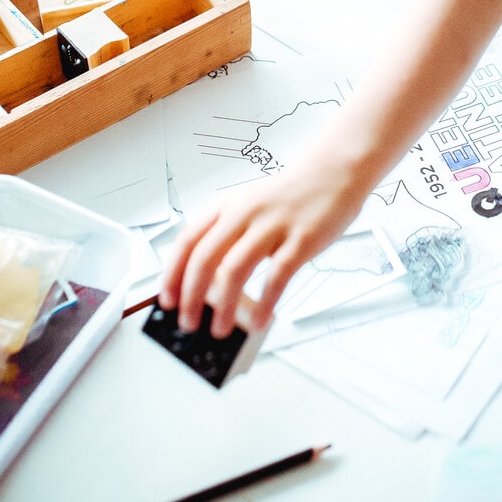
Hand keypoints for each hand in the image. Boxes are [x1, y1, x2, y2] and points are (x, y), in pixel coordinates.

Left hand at [158, 160, 366, 337]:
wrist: (335, 171)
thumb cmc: (291, 195)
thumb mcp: (250, 207)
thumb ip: (229, 238)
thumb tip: (208, 285)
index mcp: (227, 206)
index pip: (187, 241)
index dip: (172, 274)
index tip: (166, 301)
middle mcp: (244, 213)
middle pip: (204, 259)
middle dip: (191, 298)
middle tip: (188, 324)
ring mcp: (273, 226)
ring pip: (234, 270)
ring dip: (222, 307)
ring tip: (219, 330)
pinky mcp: (301, 240)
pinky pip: (276, 277)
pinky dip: (263, 304)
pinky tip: (258, 321)